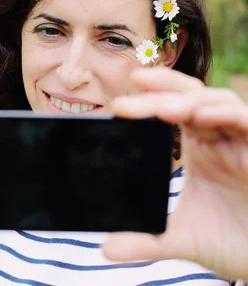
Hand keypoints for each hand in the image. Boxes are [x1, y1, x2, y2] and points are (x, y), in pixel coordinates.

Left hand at [101, 67, 247, 281]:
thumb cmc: (235, 241)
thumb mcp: (183, 239)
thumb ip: (145, 241)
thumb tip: (107, 249)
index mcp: (199, 147)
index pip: (171, 108)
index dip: (149, 98)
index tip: (117, 104)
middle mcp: (220, 137)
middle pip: (189, 97)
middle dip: (159, 93)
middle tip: (124, 101)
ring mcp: (242, 141)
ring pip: (217, 102)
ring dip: (188, 101)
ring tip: (159, 109)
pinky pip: (247, 122)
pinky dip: (225, 114)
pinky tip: (201, 117)